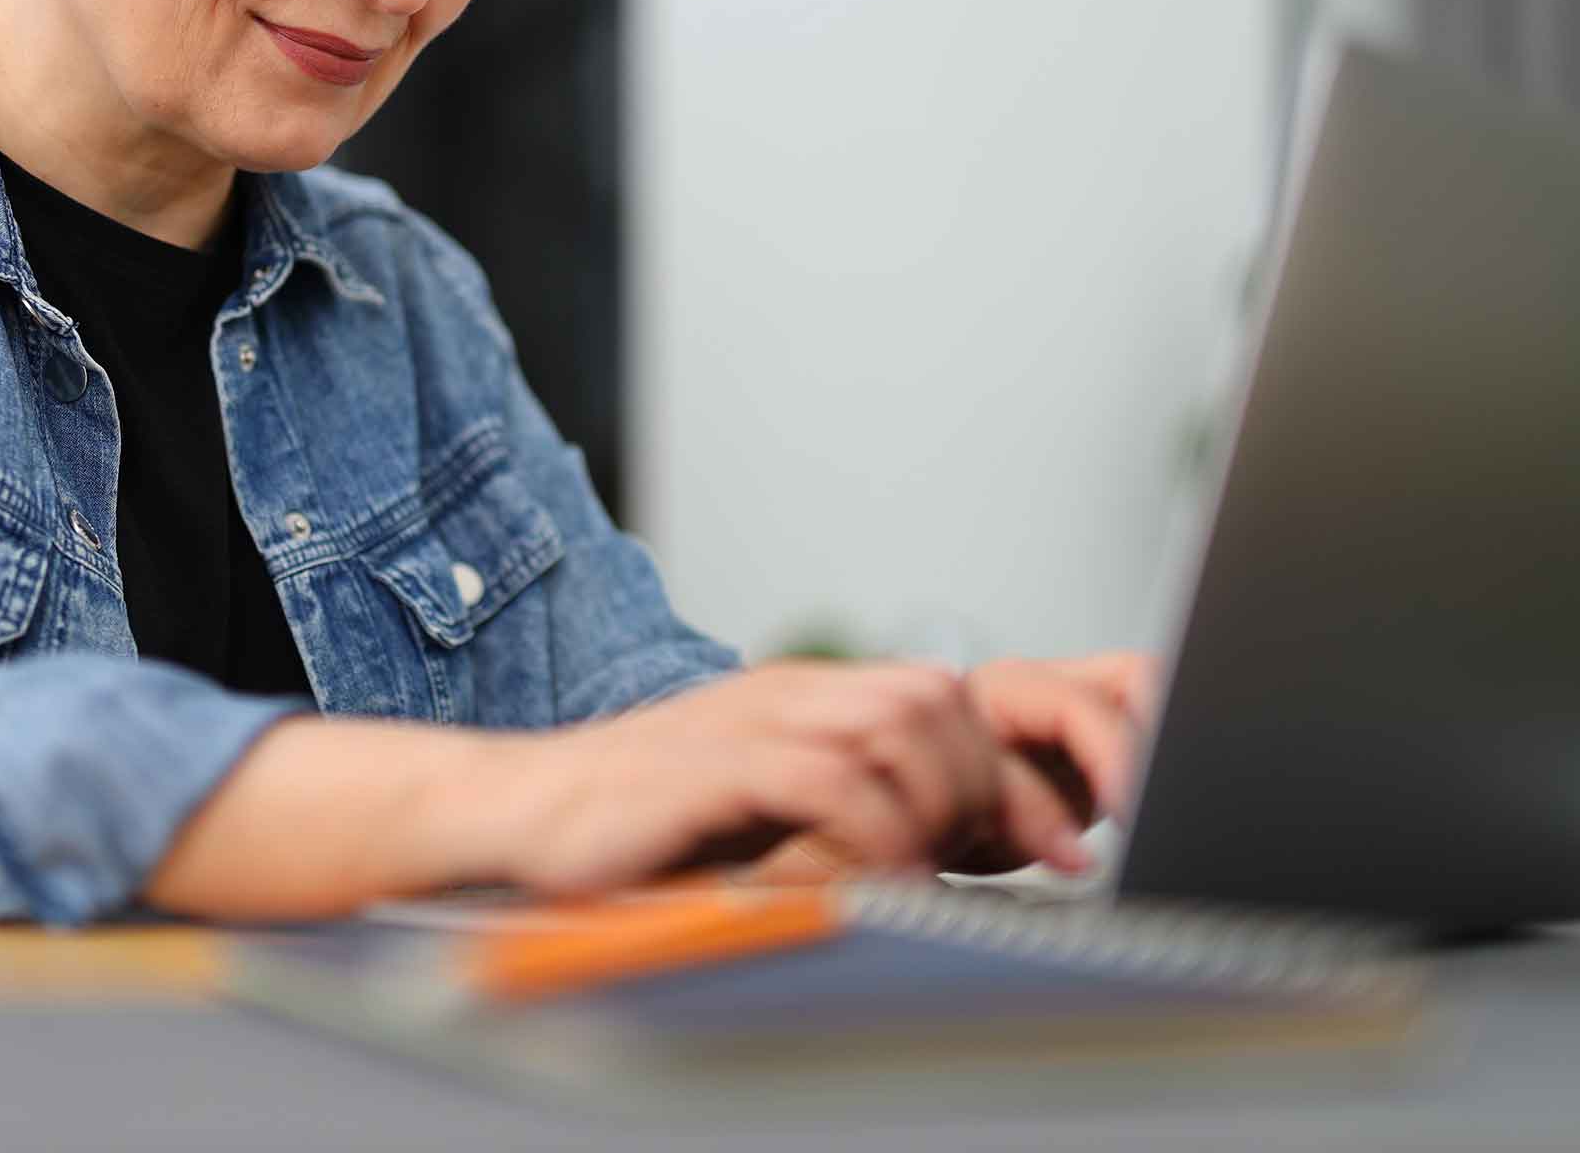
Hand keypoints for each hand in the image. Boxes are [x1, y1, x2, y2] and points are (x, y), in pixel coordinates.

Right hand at [482, 659, 1095, 896]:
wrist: (519, 812)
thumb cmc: (641, 828)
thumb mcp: (764, 813)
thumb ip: (847, 809)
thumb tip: (953, 847)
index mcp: (805, 698)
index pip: (945, 696)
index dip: (1015, 770)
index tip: (1060, 847)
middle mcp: (786, 695)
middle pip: (936, 697)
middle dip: (988, 784)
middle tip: (995, 864)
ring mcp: (745, 722)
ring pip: (895, 724)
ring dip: (937, 804)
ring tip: (929, 871)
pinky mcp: (706, 768)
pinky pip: (822, 780)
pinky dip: (872, 834)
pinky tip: (875, 883)